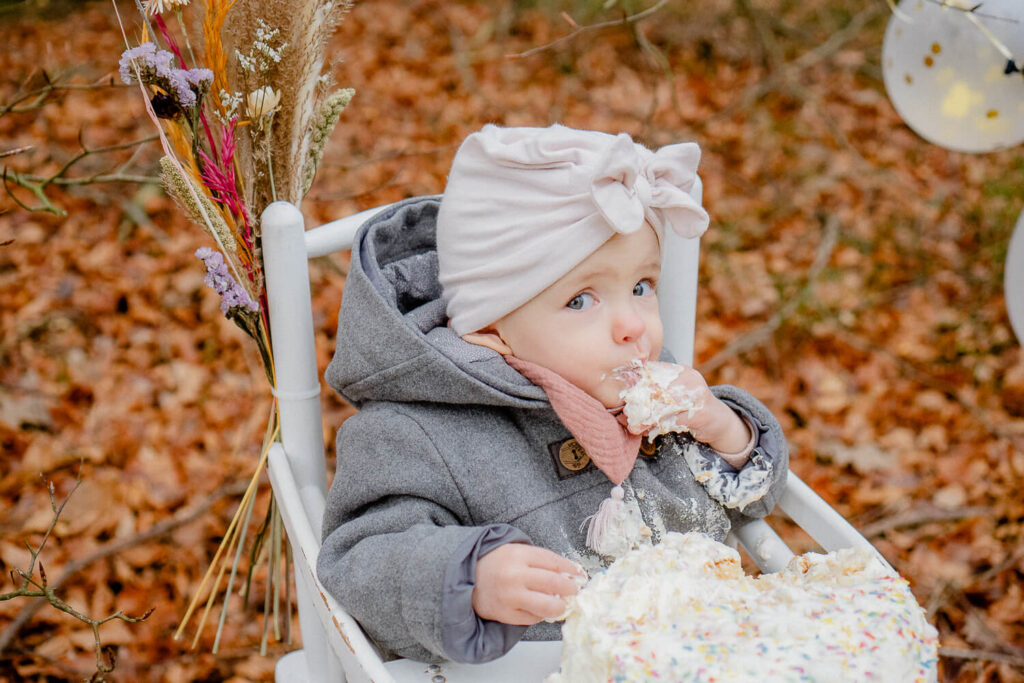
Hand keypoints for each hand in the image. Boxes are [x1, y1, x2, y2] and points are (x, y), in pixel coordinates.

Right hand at [472, 543, 584, 625]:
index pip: (553, 562)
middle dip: (570, 588)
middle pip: (554, 583)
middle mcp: (514, 576)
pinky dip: (542, 614)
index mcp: (518, 555)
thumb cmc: (496, 563)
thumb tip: (568, 573)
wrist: (468, 578)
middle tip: (575, 590)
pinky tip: (542, 609)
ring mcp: (510, 597)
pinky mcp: (506, 614)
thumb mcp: (516, 552)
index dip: (570, 569)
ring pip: (547, 605)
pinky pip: (533, 618)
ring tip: (563, 604)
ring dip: (561, 606)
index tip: (579, 573)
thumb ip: (540, 560)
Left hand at [625, 362, 749, 453]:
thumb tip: (627, 397)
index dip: (636, 383)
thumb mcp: (675, 392)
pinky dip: (657, 428)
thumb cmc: (690, 406)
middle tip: (625, 414)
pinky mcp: (700, 414)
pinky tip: (647, 432)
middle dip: (639, 403)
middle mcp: (690, 380)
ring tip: (633, 426)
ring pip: (663, 406)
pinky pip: (672, 421)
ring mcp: (697, 396)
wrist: (719, 421)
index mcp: (681, 370)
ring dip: (645, 418)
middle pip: (657, 389)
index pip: (654, 371)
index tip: (624, 395)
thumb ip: (655, 390)